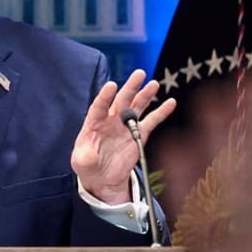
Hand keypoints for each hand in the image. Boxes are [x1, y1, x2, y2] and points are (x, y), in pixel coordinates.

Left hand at [71, 69, 175, 203]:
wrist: (103, 177)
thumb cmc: (88, 165)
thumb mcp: (81, 162)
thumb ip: (84, 157)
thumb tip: (90, 154)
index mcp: (94, 122)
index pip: (100, 106)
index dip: (105, 96)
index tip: (112, 85)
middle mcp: (111, 120)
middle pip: (121, 100)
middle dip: (130, 87)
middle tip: (139, 74)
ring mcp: (126, 126)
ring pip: (137, 106)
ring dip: (145, 95)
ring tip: (154, 84)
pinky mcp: (139, 135)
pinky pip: (151, 121)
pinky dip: (161, 112)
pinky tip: (170, 102)